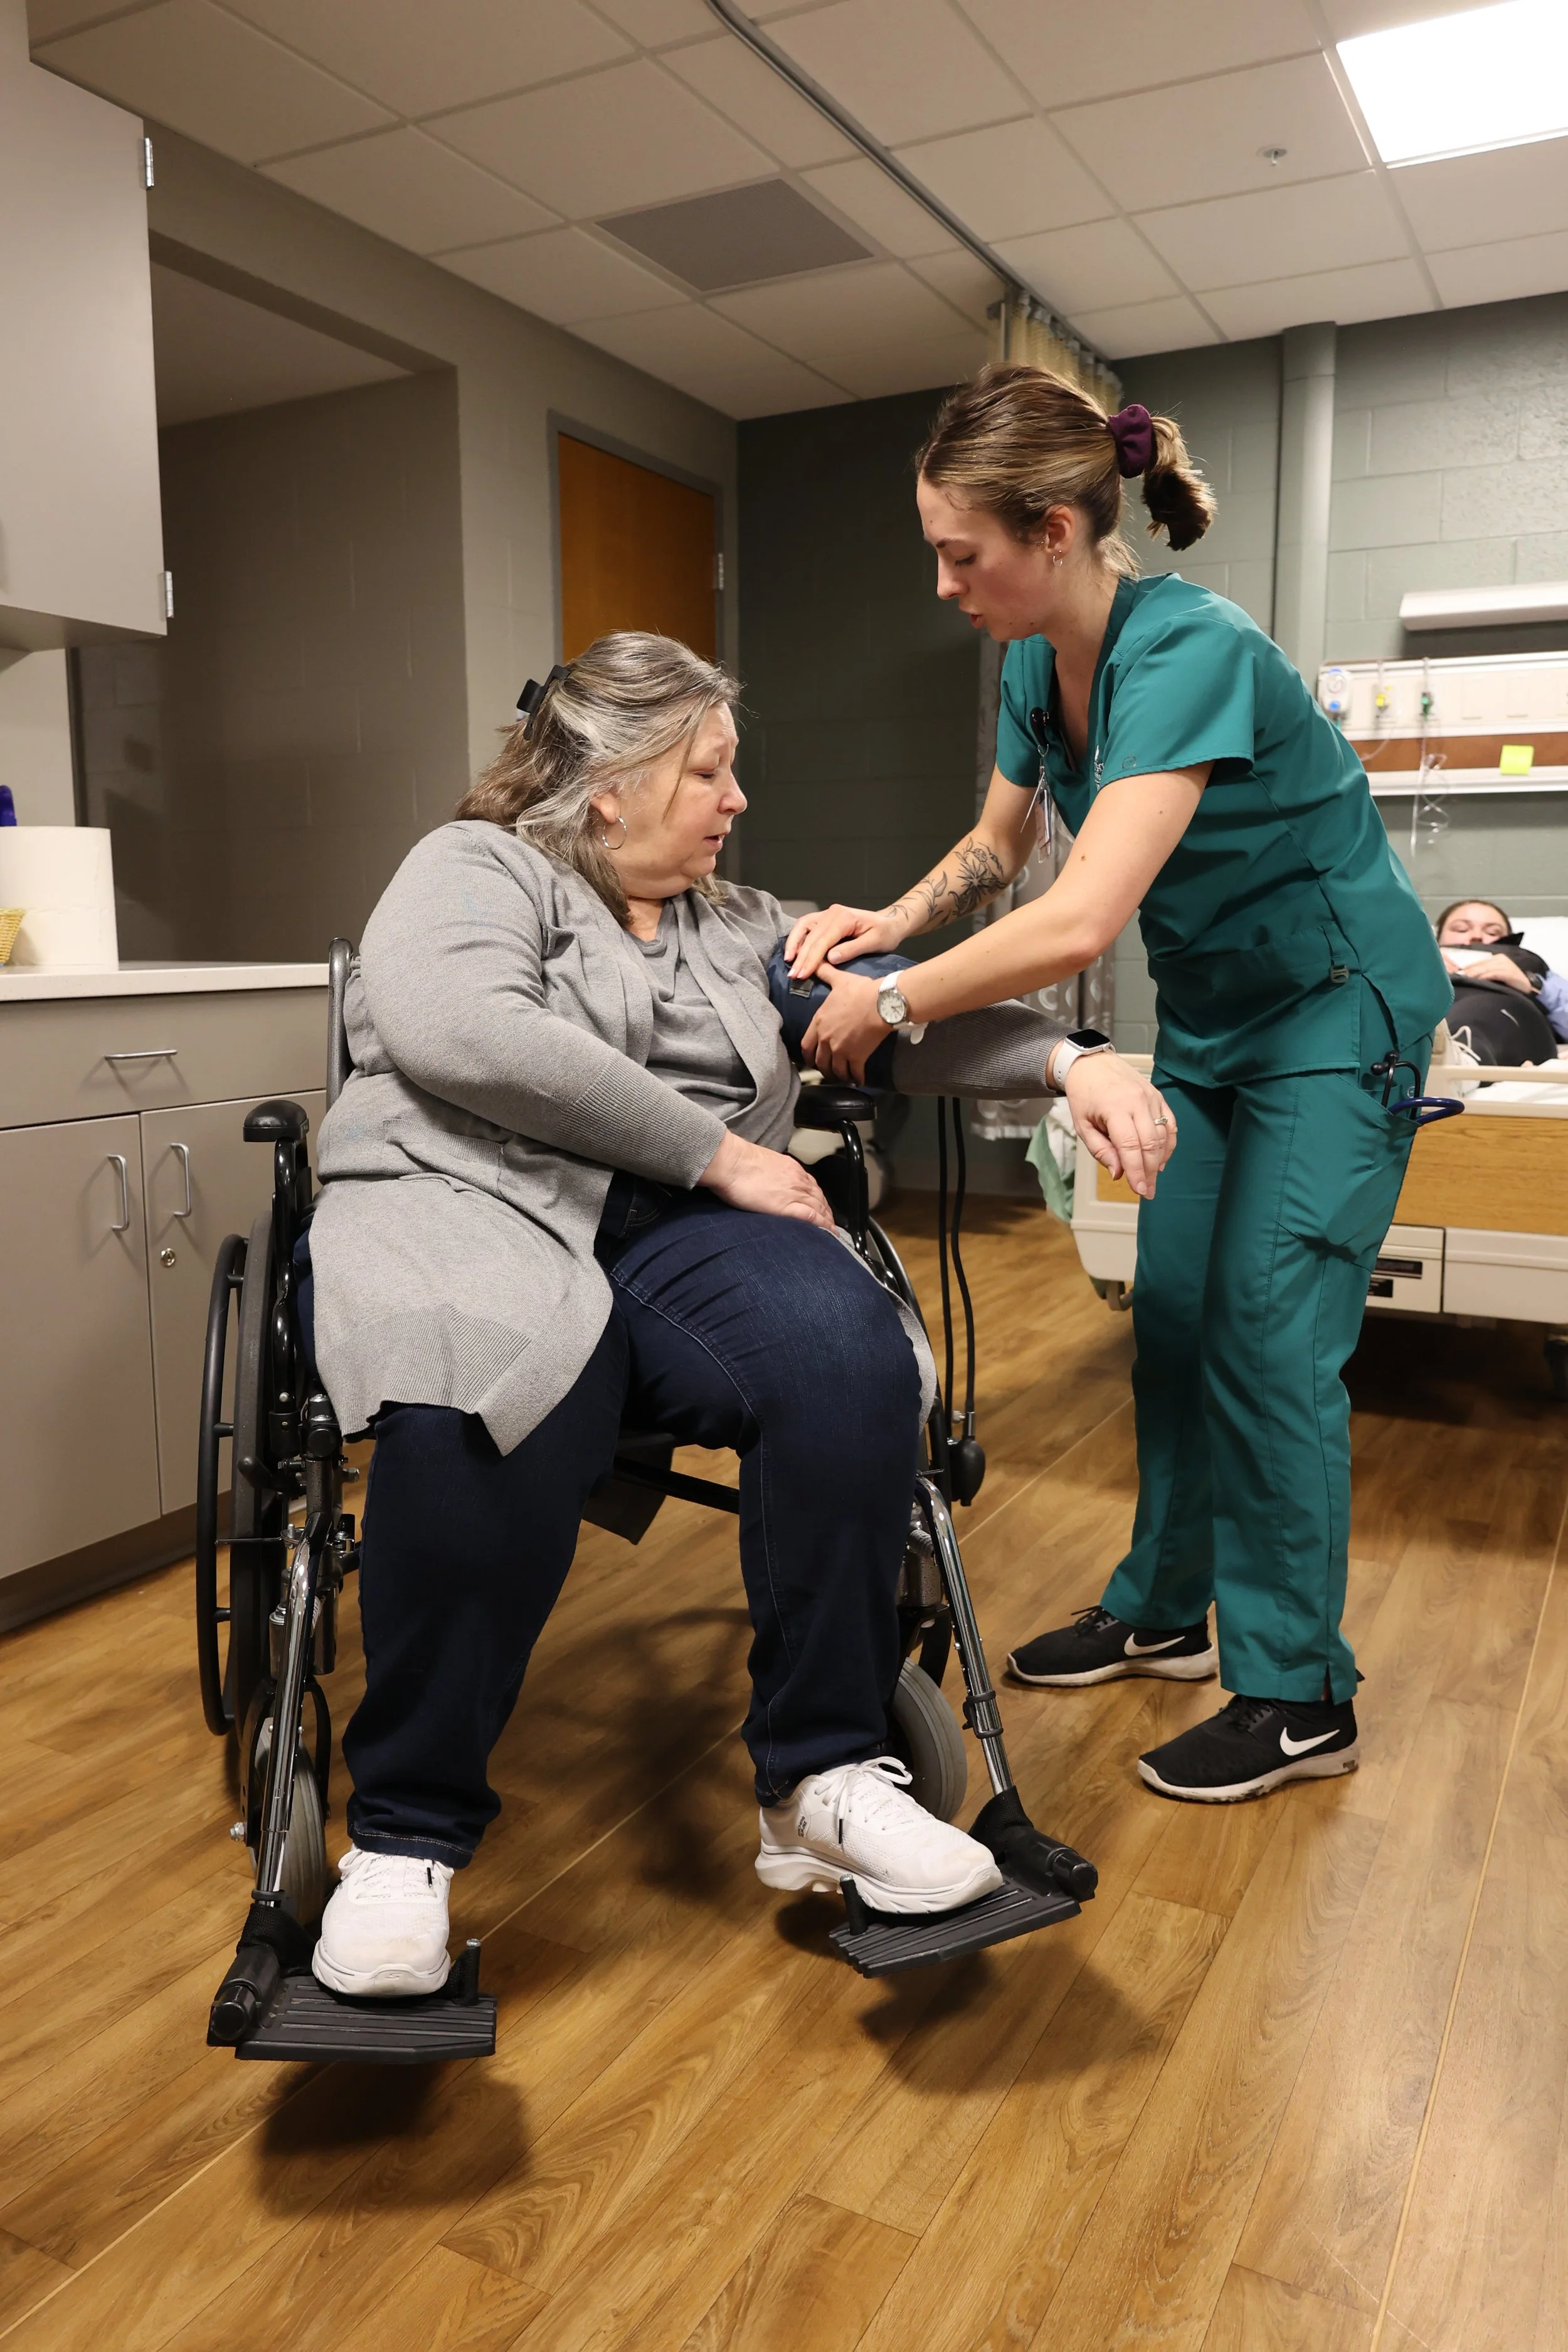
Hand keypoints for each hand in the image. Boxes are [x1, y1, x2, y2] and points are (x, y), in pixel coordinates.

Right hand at [698, 1130, 833, 1227]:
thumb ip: (772, 1174)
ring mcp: (794, 1193)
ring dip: (828, 1219)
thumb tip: (771, 1182)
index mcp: (792, 1169)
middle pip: (820, 1198)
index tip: (822, 1208)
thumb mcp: (762, 1165)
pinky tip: (828, 1232)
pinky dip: (822, 1225)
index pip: (812, 1186)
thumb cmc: (739, 1162)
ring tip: (831, 1231)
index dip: (820, 1199)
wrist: (731, 1162)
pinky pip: (812, 1217)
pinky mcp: (787, 1206)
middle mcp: (798, 1180)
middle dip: (827, 1211)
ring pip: (819, 1207)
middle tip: (830, 1223)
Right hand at [785, 902, 909, 979]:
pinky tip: (793, 952)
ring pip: (803, 927)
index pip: (822, 940)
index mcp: (844, 918)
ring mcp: (827, 913)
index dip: (811, 959)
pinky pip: (806, 926)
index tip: (803, 974)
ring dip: (794, 945)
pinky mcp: (825, 918)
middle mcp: (833, 912)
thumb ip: (853, 949)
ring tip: (788, 962)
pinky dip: (797, 938)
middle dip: (800, 957)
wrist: (891, 922)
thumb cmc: (886, 933)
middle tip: (793, 975)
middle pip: (811, 936)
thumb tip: (830, 958)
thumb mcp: (875, 942)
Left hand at [800, 967, 888, 1082]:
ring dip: (838, 1076)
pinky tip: (859, 1081)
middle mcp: (826, 1040)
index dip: (808, 1055)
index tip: (812, 1059)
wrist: (881, 1003)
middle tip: (828, 1071)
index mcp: (818, 1023)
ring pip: (835, 1071)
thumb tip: (816, 962)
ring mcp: (840, 1050)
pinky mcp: (857, 1058)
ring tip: (843, 1076)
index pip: (806, 1046)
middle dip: (823, 1068)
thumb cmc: (860, 990)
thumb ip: (825, 972)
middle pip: (819, 1062)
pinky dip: (856, 1079)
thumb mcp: (839, 979)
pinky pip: (854, 1074)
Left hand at [1060, 1053, 1176, 1199]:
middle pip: (1150, 1145)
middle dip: (1149, 1172)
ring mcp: (1151, 1098)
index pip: (1130, 1147)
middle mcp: (1137, 1102)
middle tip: (1147, 1191)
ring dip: (1159, 1161)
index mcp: (1115, 1108)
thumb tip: (1118, 1173)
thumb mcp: (1082, 1125)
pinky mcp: (1158, 1097)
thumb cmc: (1084, 1094)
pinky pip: (1170, 1124)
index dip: (1137, 1172)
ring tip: (1152, 1178)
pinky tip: (1161, 1159)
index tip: (1140, 1190)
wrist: (1092, 1063)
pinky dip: (1168, 1144)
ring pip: (1162, 1136)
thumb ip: (1100, 1150)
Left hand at [1445, 950, 1533, 992]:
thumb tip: (1466, 977)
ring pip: (1484, 969)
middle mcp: (1500, 959)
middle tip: (1455, 978)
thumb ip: (1484, 975)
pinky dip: (1484, 977)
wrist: (1528, 988)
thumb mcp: (1495, 977)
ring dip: (1473, 975)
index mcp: (1496, 958)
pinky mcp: (1509, 972)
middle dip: (1467, 972)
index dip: (1466, 969)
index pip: (1477, 963)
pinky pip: (1493, 973)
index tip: (1454, 974)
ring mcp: (1505, 964)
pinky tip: (1477, 981)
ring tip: (1463, 980)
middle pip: (1479, 965)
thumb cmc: (1510, 984)